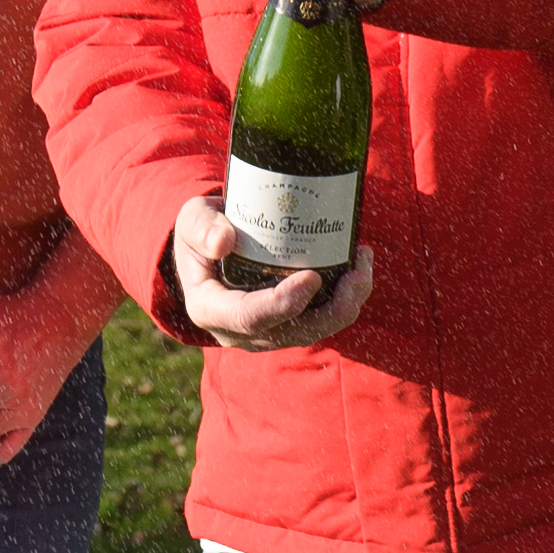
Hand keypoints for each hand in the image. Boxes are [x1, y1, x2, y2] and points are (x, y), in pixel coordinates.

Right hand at [169, 195, 373, 351]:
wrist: (210, 246)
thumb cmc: (202, 232)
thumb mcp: (190, 220)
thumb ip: (200, 228)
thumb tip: (224, 241)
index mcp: (210, 308)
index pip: (248, 317)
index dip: (282, 304)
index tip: (311, 277)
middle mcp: (239, 331)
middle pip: (292, 332)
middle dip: (332, 309)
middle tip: (356, 274)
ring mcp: (267, 332)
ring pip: (314, 330)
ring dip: (346, 304)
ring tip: (364, 266)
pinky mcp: (288, 324)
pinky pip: (321, 320)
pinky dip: (345, 299)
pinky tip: (358, 267)